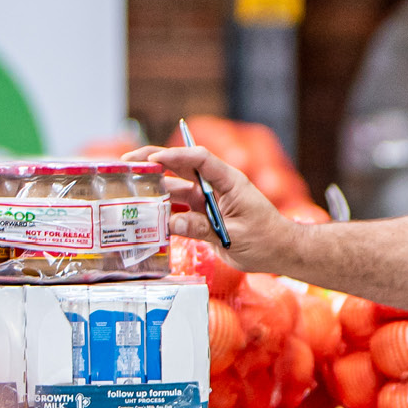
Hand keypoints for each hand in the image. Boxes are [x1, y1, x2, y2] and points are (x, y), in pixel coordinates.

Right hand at [123, 145, 303, 272]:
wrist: (279, 251)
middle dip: (155, 162)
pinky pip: (180, 209)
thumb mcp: (234, 236)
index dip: (175, 155)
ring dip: (155, 189)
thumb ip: (202, 229)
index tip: (153, 159)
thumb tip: (171, 224)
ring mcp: (208, 200)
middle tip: (128, 161)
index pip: (199, 160)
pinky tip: (146, 215)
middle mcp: (216, 186)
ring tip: (129, 189)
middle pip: (182, 167)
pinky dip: (164, 211)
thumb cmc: (265, 240)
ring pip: (177, 189)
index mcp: (229, 182)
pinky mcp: (204, 215)